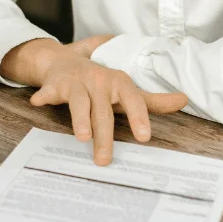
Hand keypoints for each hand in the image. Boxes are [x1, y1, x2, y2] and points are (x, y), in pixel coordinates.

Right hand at [3, 36, 188, 165]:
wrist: (65, 60)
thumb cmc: (101, 83)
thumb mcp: (126, 90)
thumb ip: (153, 100)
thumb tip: (184, 100)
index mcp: (119, 83)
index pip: (133, 100)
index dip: (139, 117)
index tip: (144, 137)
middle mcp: (99, 81)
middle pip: (103, 111)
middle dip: (104, 136)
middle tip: (105, 161)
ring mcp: (76, 82)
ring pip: (79, 103)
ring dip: (79, 118)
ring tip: (81, 137)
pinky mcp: (55, 84)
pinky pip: (49, 91)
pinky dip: (44, 96)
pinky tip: (39, 103)